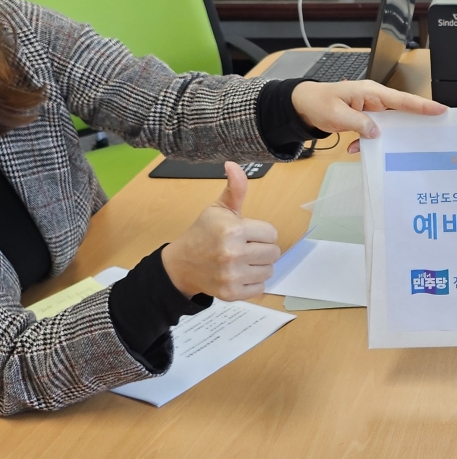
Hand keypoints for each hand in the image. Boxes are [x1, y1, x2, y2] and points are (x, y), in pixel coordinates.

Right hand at [161, 163, 280, 299]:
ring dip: (259, 266)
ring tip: (242, 261)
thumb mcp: (218, 208)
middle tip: (245, 248)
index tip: (247, 234)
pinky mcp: (230, 293)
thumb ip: (235, 188)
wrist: (180, 264)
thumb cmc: (203, 233)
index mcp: (232, 230)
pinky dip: (253, 283)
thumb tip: (233, 164)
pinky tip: (239, 274)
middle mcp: (232, 253)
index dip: (261, 233)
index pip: (271, 233)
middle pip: (273, 253)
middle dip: (262, 249)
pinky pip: (260, 289)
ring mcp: (231, 275)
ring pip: (269, 271)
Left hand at [291, 80, 445, 153]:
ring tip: (383, 148)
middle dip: (411, 125)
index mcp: (371, 92)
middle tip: (427, 136)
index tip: (441, 110)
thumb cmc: (317, 103)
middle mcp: (375, 99)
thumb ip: (358, 123)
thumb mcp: (336, 114)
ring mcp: (370, 109)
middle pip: (401, 112)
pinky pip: (374, 131)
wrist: (302, 106)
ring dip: (384, 138)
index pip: (402, 100)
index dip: (423, 106)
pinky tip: (357, 148)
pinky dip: (368, 141)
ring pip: (388, 125)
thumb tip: (376, 133)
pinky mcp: (364, 118)